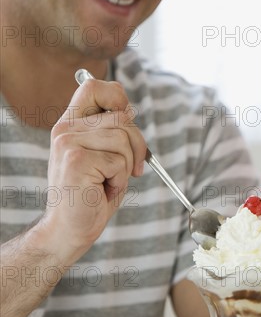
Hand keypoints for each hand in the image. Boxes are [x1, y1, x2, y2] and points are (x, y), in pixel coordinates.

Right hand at [39, 79, 146, 261]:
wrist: (70, 229)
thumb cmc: (92, 195)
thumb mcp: (104, 157)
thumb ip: (112, 132)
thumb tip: (129, 110)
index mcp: (70, 124)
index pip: (94, 86)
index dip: (118, 98)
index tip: (128, 122)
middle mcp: (65, 129)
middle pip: (122, 116)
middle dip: (138, 145)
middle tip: (131, 168)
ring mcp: (69, 142)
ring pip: (124, 139)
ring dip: (127, 166)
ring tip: (110, 181)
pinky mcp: (77, 160)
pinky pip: (120, 162)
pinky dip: (120, 180)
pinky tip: (104, 189)